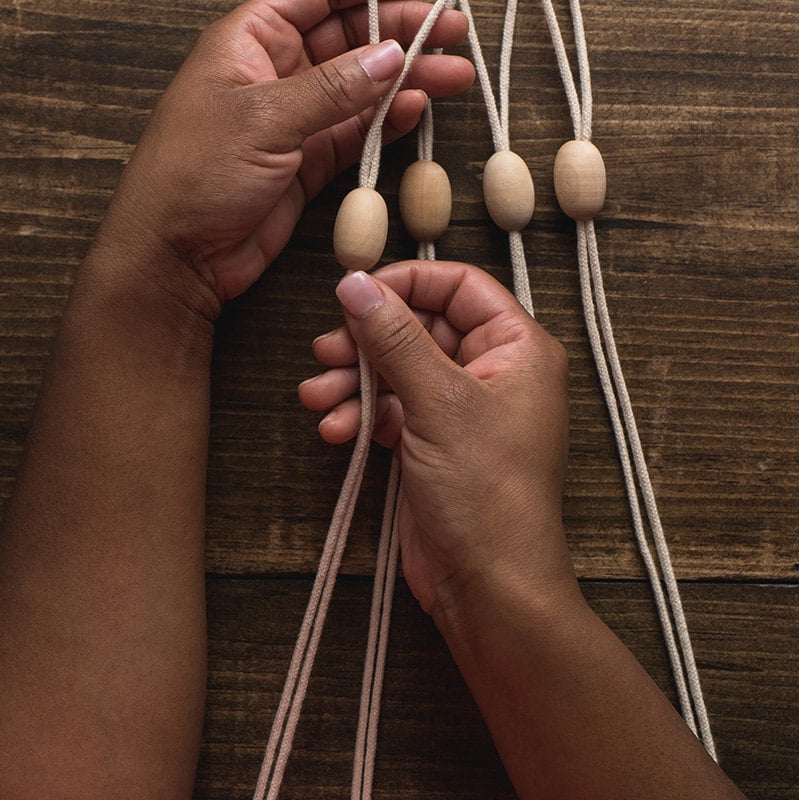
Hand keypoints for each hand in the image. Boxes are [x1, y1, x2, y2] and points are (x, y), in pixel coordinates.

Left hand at [93, 0, 472, 316]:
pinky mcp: (308, 159)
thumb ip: (333, 87)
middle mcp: (274, 70)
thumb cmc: (194, 175)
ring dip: (406, 75)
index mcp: (249, 40)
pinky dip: (389, 118)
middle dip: (402, 28)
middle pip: (349, 33)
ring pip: (361, 83)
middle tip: (455, 31)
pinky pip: (357, 128)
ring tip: (456, 74)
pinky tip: (419, 108)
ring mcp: (293, 116)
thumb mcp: (264, 119)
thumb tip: (391, 53)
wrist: (173, 257)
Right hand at [300, 260, 573, 620]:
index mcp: (518, 347)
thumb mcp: (438, 401)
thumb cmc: (488, 493)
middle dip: (368, 338)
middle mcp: (493, 371)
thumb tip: (355, 283)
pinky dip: (360, 414)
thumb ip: (394, 336)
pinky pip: (391, 408)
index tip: (356, 292)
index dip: (407, 282)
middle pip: (420, 325)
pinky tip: (333, 429)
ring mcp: (462, 409)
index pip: (459, 286)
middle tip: (326, 349)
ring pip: (398, 368)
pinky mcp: (433, 443)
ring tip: (317, 395)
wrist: (489, 588)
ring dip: (354, 379)